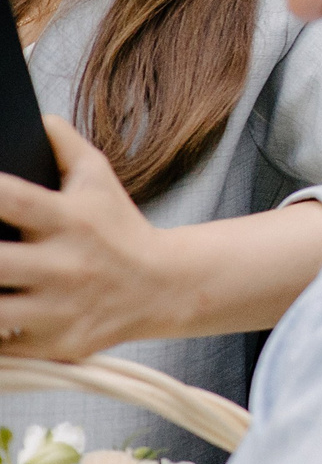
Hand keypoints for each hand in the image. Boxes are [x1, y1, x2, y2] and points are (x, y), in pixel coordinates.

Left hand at [0, 118, 171, 361]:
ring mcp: (59, 309)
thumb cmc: (120, 229)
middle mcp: (65, 265)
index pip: (12, 198)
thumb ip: (64, 145)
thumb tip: (35, 117)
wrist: (165, 286)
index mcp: (68, 219)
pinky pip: (2, 346)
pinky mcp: (57, 343)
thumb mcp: (99, 180)